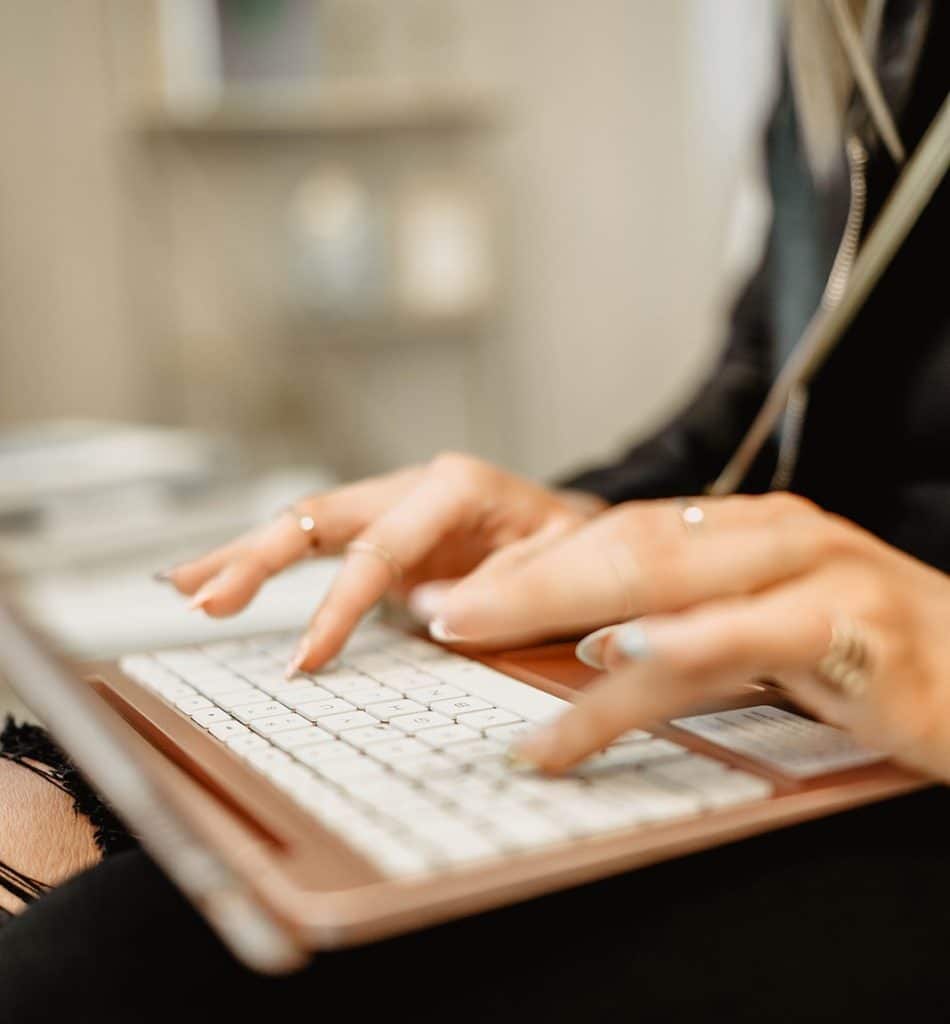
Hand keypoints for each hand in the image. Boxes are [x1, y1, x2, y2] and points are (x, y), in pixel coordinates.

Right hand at [161, 453, 601, 674]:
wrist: (574, 528)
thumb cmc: (571, 543)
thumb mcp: (558, 563)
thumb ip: (501, 588)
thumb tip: (428, 612)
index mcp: (455, 487)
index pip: (380, 550)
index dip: (337, 606)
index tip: (306, 658)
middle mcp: (413, 487)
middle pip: (320, 517)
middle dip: (257, 559)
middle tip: (204, 599)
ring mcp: (393, 506)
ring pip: (305, 523)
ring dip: (244, 554)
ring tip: (185, 585)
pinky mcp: (382, 532)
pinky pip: (318, 544)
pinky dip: (267, 559)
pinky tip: (222, 574)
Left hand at [434, 493, 949, 781]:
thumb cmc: (868, 655)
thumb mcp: (767, 631)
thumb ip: (685, 627)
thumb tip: (593, 647)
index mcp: (743, 530)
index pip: (618, 534)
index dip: (533, 562)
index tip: (458, 592)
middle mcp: (770, 533)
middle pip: (624, 544)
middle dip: (524, 575)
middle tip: (443, 607)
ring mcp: (811, 571)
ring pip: (663, 579)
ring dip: (557, 603)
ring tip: (475, 631)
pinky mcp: (850, 629)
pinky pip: (735, 641)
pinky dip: (662, 658)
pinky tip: (608, 671)